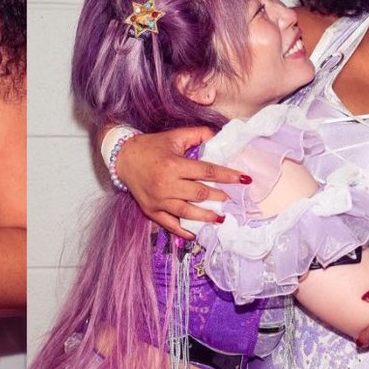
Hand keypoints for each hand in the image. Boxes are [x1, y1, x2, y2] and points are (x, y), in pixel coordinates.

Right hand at [115, 126, 246, 239]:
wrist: (123, 157)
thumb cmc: (151, 146)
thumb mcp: (174, 136)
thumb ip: (197, 135)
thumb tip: (218, 136)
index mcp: (173, 164)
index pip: (207, 171)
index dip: (227, 175)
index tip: (244, 179)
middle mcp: (166, 184)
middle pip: (199, 193)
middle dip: (219, 197)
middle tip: (232, 199)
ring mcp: (158, 200)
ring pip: (187, 212)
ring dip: (206, 216)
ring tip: (220, 218)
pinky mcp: (151, 210)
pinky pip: (170, 224)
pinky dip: (183, 231)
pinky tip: (196, 234)